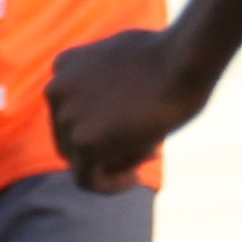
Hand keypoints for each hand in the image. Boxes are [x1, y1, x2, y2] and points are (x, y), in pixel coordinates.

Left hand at [45, 26, 208, 194]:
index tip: (134, 129)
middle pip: (71, 137)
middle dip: (106, 148)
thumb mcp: (131, 61)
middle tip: (147, 149)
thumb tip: (114, 112)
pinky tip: (135, 179)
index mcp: (64, 66)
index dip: (102, 125)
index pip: (72, 111)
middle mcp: (56, 88)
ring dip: (114, 163)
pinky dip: (109, 185)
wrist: (184, 59)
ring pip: (81, 159)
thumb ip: (112, 84)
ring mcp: (66, 116)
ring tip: (150, 154)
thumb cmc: (172, 56)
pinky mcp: (83, 141)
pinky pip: (87, 179)